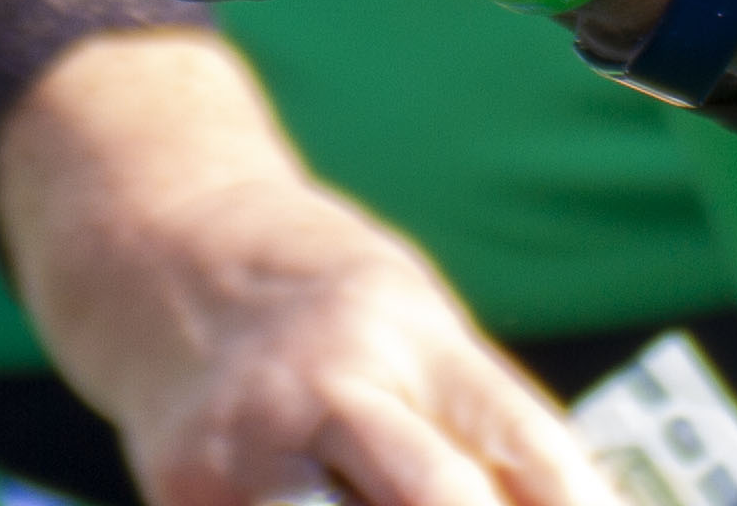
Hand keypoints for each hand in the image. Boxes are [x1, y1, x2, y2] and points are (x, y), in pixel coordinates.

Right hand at [24, 149, 595, 505]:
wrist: (159, 256)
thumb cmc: (320, 301)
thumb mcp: (415, 321)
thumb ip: (482, 422)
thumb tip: (570, 505)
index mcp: (402, 326)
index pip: (517, 437)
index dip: (577, 505)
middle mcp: (323, 381)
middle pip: (439, 498)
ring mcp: (247, 448)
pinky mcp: (186, 498)